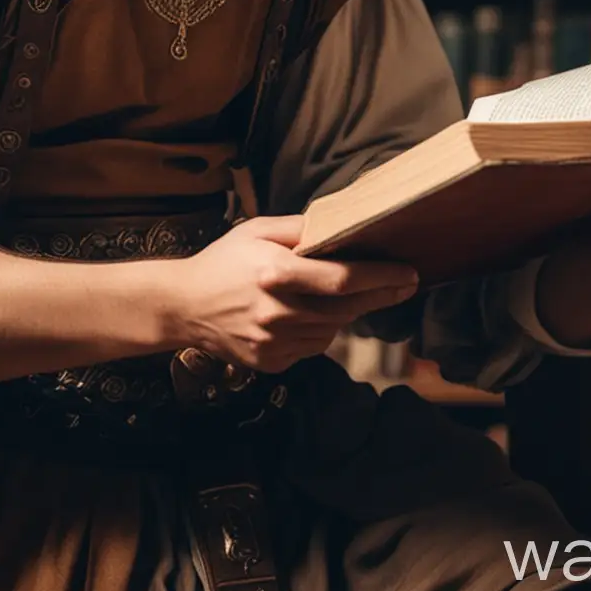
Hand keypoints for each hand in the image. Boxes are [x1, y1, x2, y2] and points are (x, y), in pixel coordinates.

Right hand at [166, 215, 418, 373]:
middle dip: (380, 296)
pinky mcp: (271, 362)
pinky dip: (318, 331)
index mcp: (275, 273)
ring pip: (331, 330)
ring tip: (345, 295)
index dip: (381, 277)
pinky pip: (312, 347)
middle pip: (346, 308)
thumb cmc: (222, 262)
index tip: (408, 273)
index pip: (342, 279)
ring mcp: (274, 342)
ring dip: (345, 313)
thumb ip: (298, 228)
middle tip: (405, 284)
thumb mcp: (256, 231)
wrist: (182, 307)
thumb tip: (337, 227)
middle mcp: (278, 311)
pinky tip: (306, 315)